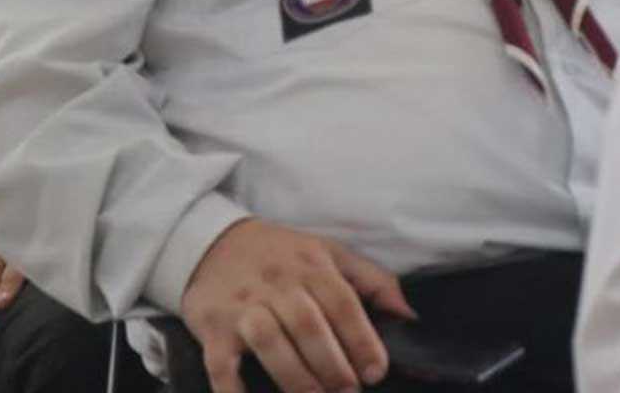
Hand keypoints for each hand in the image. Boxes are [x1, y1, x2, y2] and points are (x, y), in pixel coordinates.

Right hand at [181, 218, 415, 392]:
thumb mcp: (328, 253)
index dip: (361, 340)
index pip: (341, 303)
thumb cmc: (281, 256)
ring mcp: (242, 306)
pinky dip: (235, 391)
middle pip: (308, 325)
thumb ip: (372, 281)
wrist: (211, 242)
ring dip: (296, 376)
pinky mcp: (212, 328)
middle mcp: (276, 283)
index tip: (375, 372)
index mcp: (310, 265)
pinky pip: (222, 364)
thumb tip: (407, 315)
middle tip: (348, 391)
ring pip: (269, 341)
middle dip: (332, 364)